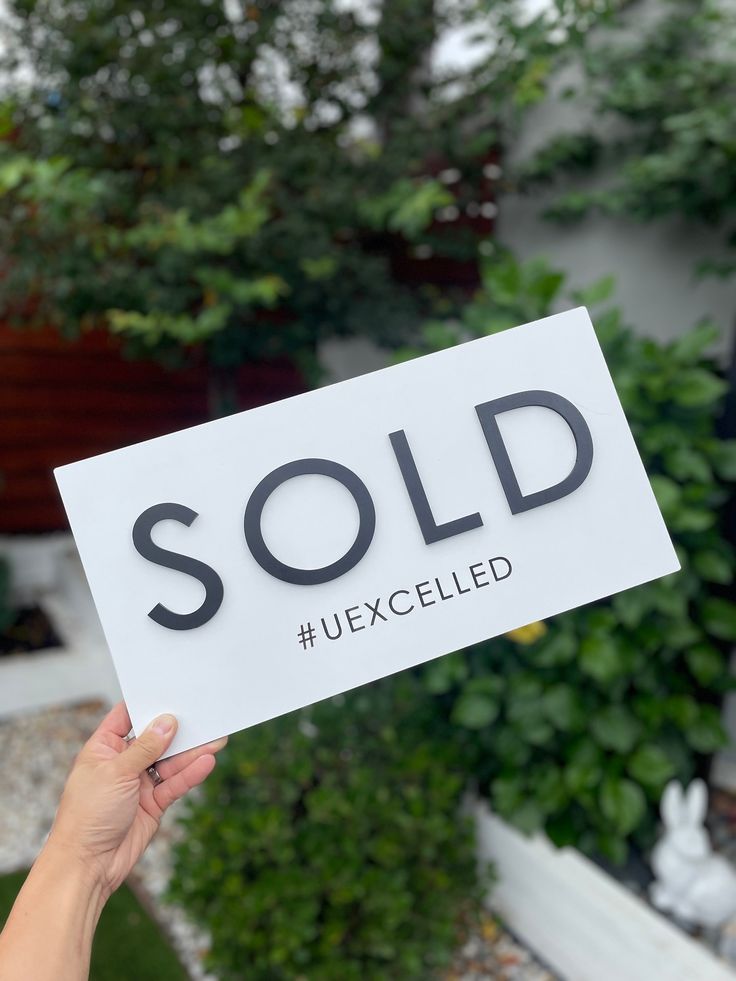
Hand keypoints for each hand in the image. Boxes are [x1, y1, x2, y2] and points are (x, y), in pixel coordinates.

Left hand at [47, 701, 226, 896]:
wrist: (87, 866)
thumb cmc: (87, 815)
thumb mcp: (116, 773)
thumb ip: (145, 748)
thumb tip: (167, 722)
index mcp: (103, 748)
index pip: (126, 717)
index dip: (147, 703)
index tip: (171, 689)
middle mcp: (122, 763)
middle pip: (155, 739)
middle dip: (178, 729)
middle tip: (204, 715)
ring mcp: (138, 784)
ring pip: (170, 762)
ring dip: (191, 752)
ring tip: (217, 739)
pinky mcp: (152, 804)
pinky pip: (174, 784)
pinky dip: (190, 774)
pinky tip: (206, 762)